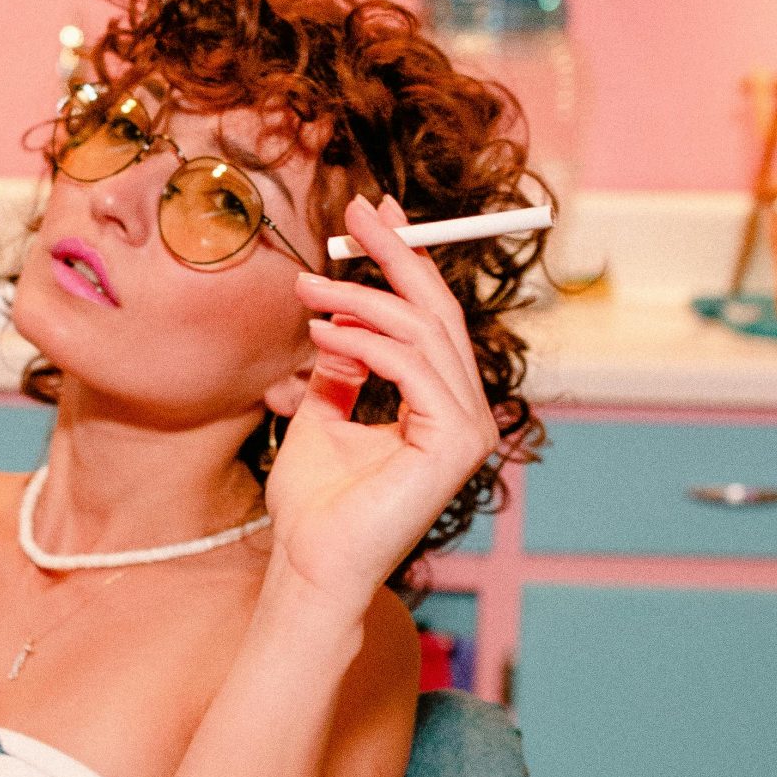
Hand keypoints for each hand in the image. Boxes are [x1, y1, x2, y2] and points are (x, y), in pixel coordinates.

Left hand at [263, 194, 499, 615]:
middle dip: (396, 254)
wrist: (309, 565)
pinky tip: (323, 334)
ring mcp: (467, 428)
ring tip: (308, 291)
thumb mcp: (322, 415)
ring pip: (423, 333)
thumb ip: (341, 368)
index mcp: (442, 405)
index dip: (406, 260)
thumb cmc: (314, 506)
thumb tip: (337, 317)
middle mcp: (465, 413)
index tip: (373, 215)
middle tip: (356, 210)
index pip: (432, 317)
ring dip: (361, 300)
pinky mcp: (454, 443)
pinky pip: (412, 367)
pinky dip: (365, 341)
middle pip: (439, 311)